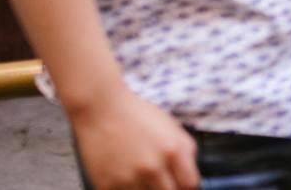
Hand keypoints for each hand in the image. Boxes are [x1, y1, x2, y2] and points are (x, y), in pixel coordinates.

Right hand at [69, 87, 198, 189]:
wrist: (100, 108)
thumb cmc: (137, 115)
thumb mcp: (171, 127)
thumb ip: (185, 152)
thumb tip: (190, 178)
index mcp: (172, 150)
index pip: (190, 184)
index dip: (187, 186)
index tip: (180, 184)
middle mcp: (152, 166)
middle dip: (168, 188)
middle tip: (159, 180)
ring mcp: (129, 178)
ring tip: (140, 175)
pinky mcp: (107, 185)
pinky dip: (126, 189)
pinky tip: (123, 176)